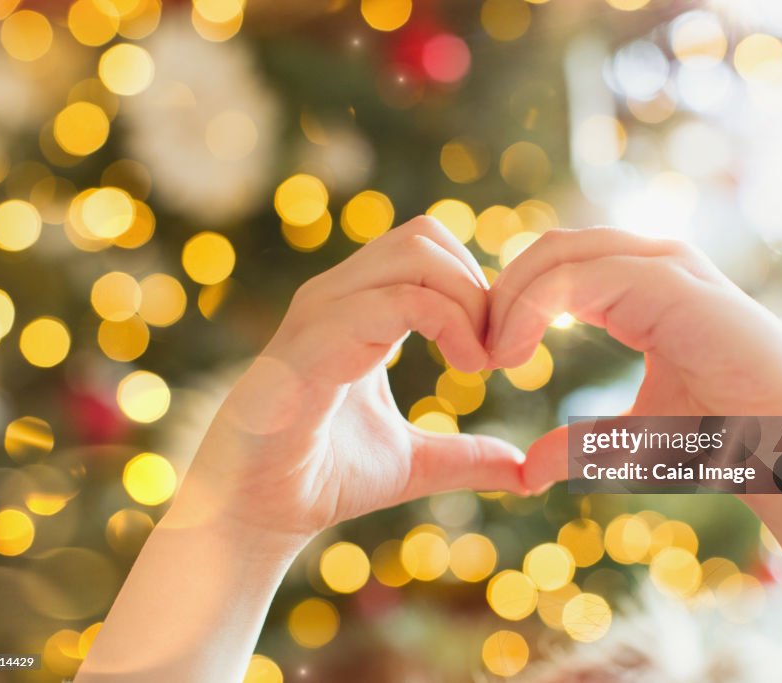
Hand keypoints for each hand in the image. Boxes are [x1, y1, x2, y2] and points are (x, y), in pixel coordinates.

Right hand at [169, 217, 526, 549]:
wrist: (255, 515)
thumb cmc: (323, 478)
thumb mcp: (415, 463)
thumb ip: (467, 458)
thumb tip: (526, 471)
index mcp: (357, 310)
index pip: (427, 248)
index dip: (476, 287)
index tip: (499, 352)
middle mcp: (336, 298)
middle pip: (425, 235)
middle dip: (478, 285)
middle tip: (496, 352)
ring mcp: (321, 315)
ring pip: (415, 253)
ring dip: (468, 300)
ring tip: (481, 362)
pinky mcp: (312, 346)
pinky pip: (392, 302)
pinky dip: (447, 323)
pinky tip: (465, 367)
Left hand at [486, 228, 781, 492]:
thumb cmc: (724, 440)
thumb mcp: (633, 438)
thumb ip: (582, 443)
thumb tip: (527, 469)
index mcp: (641, 288)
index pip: (555, 266)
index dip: (511, 304)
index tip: (486, 358)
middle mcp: (652, 264)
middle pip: (549, 248)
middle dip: (502, 293)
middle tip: (478, 352)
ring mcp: (666, 266)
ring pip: (559, 252)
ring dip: (513, 298)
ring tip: (493, 355)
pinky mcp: (673, 283)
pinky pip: (584, 275)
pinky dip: (537, 306)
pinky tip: (515, 353)